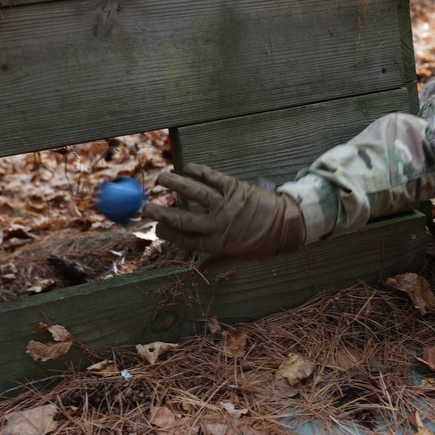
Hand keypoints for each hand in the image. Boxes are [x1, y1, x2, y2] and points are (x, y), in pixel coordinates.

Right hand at [143, 163, 305, 266]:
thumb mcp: (240, 257)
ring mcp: (224, 204)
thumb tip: (199, 267)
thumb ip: (217, 260)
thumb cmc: (263, 243)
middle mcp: (217, 224)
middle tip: (147, 207)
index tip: (156, 227)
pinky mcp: (234, 187)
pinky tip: (187, 168)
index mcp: (216, 244)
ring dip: (174, 183)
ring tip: (161, 178)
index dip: (167, 233)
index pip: (184, 239)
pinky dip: (198, 171)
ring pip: (193, 192)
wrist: (287, 224)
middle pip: (181, 218)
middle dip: (161, 211)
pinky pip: (211, 177)